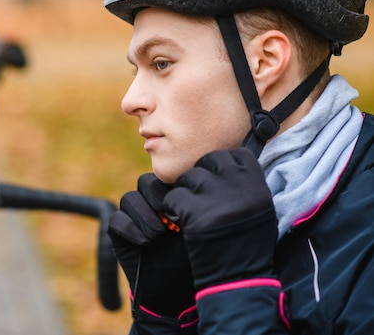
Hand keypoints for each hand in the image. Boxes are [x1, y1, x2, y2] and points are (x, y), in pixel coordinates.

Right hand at [108, 174, 194, 319]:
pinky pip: (116, 220)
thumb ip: (194, 205)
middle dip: (156, 197)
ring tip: (159, 235)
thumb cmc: (195, 260)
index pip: (165, 177)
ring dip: (144, 215)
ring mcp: (133, 219)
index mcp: (172, 199)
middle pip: (145, 182)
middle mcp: (151, 205)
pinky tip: (146, 244)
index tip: (185, 205)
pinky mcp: (119, 235)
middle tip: (170, 217)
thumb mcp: (201, 229)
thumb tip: (191, 186)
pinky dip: (130, 228)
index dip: (172, 186)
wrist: (177, 293)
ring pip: (129, 198)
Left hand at [162, 148, 276, 290]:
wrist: (238, 279)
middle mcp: (238, 186)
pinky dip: (172, 208)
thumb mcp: (261, 209)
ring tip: (190, 210)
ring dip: (186, 191)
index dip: (224, 164)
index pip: (236, 155)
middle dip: (202, 175)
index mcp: (257, 184)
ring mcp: (215, 197)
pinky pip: (174, 197)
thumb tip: (231, 162)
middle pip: (210, 160)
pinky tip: (179, 220)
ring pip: (189, 178)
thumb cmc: (249, 245)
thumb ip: (247, 184)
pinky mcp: (194, 212)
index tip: (218, 178)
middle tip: (199, 194)